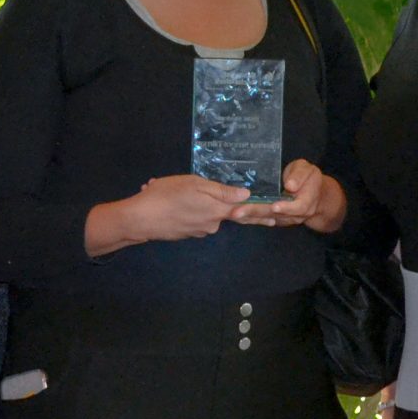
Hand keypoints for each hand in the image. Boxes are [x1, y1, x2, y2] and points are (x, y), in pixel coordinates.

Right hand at [127, 174, 249, 242]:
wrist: (140, 220)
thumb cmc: (167, 196)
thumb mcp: (194, 185)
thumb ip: (221, 191)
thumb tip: (246, 195)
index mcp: (217, 210)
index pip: (246, 211)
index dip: (261, 211)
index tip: (277, 215)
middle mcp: (212, 224)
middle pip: (226, 213)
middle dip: (226, 205)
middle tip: (246, 206)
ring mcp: (199, 231)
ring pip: (205, 213)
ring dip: (196, 203)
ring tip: (175, 190)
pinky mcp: (187, 234)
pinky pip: (193, 218)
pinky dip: (186, 209)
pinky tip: (170, 200)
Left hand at [231, 160, 345, 232]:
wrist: (314, 193)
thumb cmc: (309, 177)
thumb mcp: (308, 170)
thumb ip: (300, 176)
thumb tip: (290, 185)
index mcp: (307, 201)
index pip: (298, 206)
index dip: (286, 207)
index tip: (274, 206)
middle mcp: (296, 214)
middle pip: (276, 215)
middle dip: (257, 212)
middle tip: (238, 211)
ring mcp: (285, 218)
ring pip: (268, 218)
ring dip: (250, 216)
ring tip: (234, 213)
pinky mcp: (277, 218)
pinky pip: (264, 218)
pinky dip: (251, 216)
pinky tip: (237, 214)